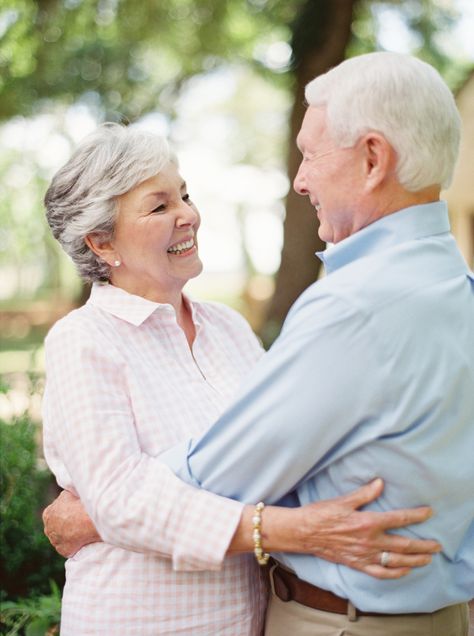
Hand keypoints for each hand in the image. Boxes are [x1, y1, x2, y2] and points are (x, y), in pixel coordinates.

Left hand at [42, 490, 100, 557]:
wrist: (85, 520)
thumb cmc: (77, 504)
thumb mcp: (67, 494)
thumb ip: (62, 499)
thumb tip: (63, 500)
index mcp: (48, 514)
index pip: (54, 514)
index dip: (64, 513)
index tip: (73, 512)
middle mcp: (48, 529)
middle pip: (57, 527)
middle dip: (65, 525)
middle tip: (78, 521)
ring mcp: (55, 541)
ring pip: (62, 538)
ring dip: (70, 535)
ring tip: (82, 530)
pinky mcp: (63, 550)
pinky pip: (69, 547)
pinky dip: (75, 544)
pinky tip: (82, 539)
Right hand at [299, 478, 440, 578]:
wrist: (303, 532)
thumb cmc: (321, 513)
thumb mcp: (343, 500)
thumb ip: (364, 493)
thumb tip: (380, 483)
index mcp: (367, 522)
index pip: (398, 519)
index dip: (416, 516)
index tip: (429, 513)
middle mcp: (369, 541)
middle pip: (403, 545)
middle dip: (423, 546)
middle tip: (437, 545)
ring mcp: (364, 555)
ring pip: (396, 562)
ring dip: (414, 561)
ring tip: (427, 559)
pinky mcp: (356, 564)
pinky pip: (380, 573)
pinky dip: (395, 574)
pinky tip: (404, 571)